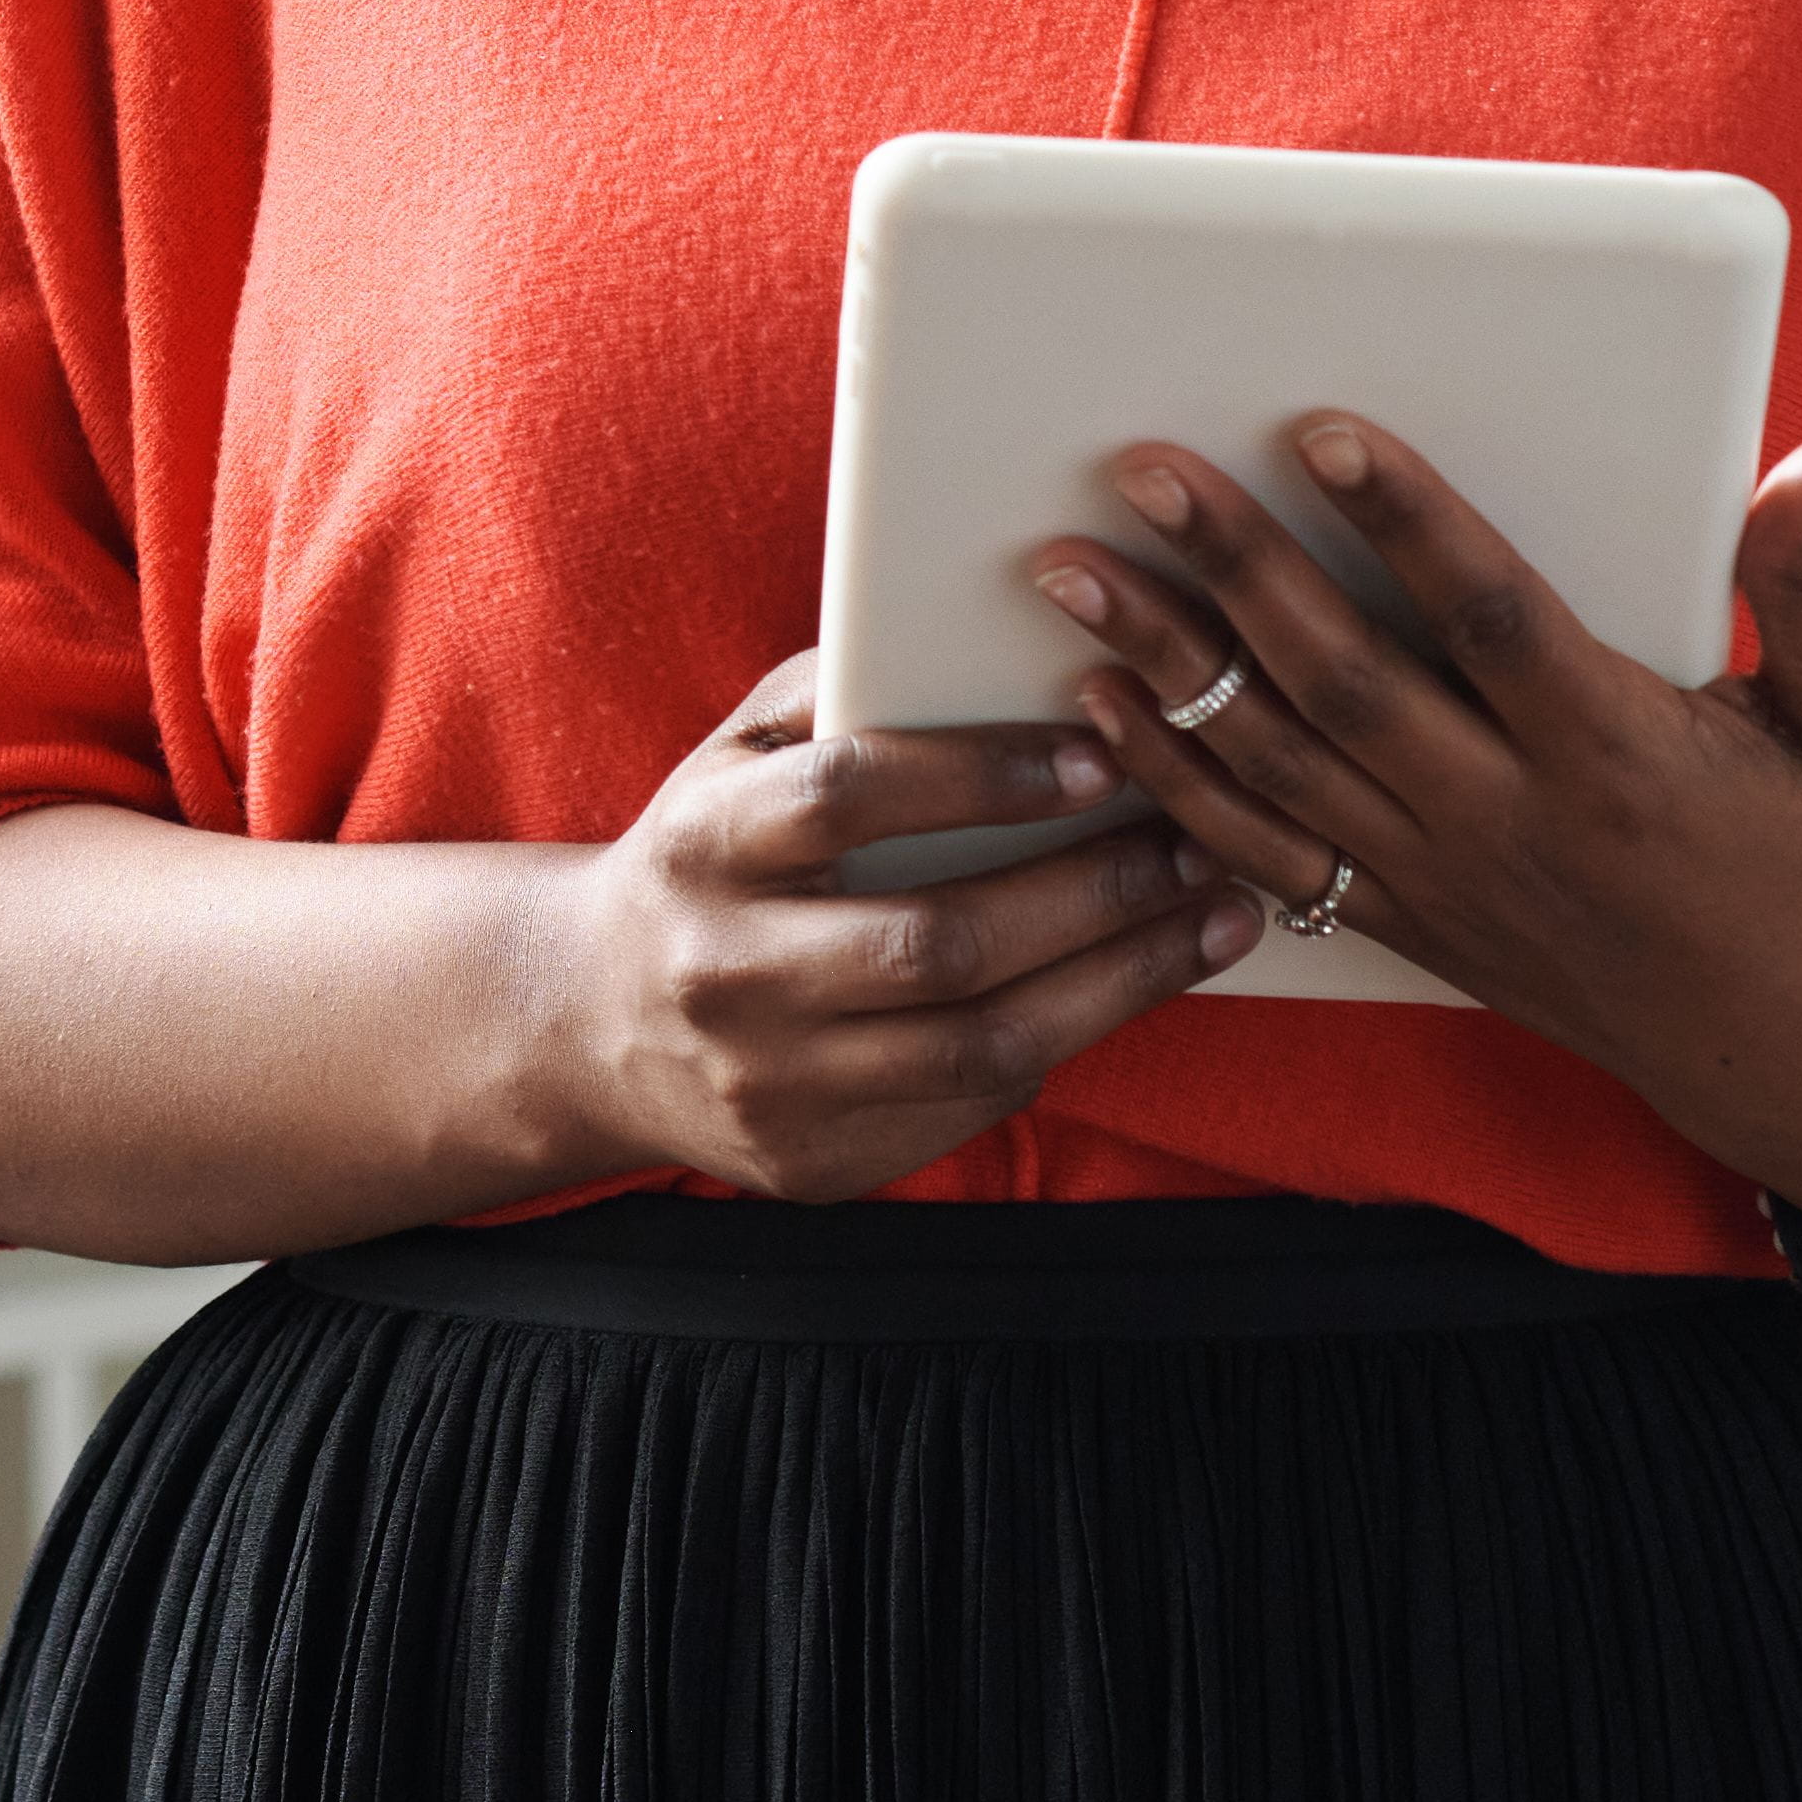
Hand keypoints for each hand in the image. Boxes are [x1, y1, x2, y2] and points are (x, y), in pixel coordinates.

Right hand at [511, 647, 1262, 1203]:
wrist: (588, 1023)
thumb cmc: (706, 855)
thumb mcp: (734, 753)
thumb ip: (839, 688)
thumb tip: (984, 637)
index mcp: (703, 845)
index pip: (846, 797)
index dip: (976, 775)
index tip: (1097, 753)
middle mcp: (725, 972)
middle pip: (935, 943)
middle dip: (1092, 892)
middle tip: (1197, 841)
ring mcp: (769, 1084)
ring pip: (978, 1044)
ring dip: (1121, 979)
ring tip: (1213, 917)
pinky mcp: (814, 1164)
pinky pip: (969, 1105)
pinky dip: (1066, 1039)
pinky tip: (1135, 984)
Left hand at [1036, 425, 1801, 1255]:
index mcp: (1622, 757)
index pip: (1492, 620)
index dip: (1407, 520)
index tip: (1321, 427)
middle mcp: (1514, 824)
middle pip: (1346, 683)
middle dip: (1234, 570)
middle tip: (1140, 468)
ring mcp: (1450, 885)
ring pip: (1279, 768)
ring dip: (1168, 668)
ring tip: (1071, 573)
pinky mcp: (1416, 927)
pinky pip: (1270, 859)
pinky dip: (1175, 790)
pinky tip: (1100, 714)